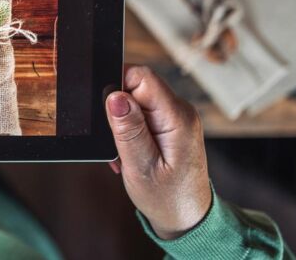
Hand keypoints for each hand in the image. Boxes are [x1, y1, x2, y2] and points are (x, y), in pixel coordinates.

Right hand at [105, 66, 211, 239]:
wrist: (187, 218)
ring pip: (136, 100)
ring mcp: (176, 117)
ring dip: (123, 124)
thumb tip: (115, 97)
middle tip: (117, 143)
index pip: (142, 76)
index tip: (107, 114)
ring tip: (125, 153)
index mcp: (177, 119)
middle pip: (137, 86)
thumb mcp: (140, 167)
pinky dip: (130, 131)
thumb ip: (128, 130)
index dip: (117, 86)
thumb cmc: (167, 199)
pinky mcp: (170, 124)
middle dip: (117, 110)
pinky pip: (142, 113)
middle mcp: (180, 111)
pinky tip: (130, 153)